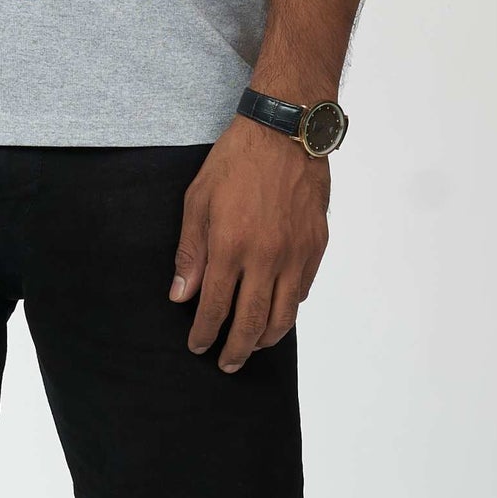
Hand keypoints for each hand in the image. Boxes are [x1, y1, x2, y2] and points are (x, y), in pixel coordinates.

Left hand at [170, 119, 329, 371]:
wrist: (286, 133)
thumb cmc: (237, 161)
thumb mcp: (198, 200)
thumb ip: (190, 253)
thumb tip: (180, 296)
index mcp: (231, 247)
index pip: (215, 307)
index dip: (205, 333)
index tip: (198, 346)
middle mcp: (266, 257)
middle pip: (251, 322)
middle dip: (236, 350)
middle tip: (226, 364)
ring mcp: (295, 254)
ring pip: (284, 315)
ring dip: (266, 339)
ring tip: (253, 347)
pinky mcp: (316, 246)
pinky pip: (303, 290)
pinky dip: (289, 309)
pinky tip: (278, 312)